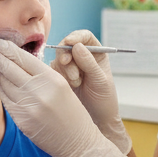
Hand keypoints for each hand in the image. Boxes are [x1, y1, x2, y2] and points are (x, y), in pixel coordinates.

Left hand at [0, 40, 126, 156]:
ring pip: (4, 83)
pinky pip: (5, 99)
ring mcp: (28, 107)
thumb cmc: (72, 112)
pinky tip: (2, 85)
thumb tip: (19, 60)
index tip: (0, 42)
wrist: (78, 142)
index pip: (24, 58)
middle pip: (10, 68)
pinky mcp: (21, 120)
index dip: (9, 49)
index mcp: (52, 79)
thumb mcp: (63, 86)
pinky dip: (2, 90)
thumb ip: (43, 73)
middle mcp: (39, 91)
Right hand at [52, 31, 130, 154]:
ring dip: (65, 69)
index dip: (76, 36)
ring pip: (59, 58)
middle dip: (66, 54)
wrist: (96, 120)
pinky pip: (53, 70)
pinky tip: (68, 86)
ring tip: (76, 83)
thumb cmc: (104, 100)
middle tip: (67, 63)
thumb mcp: (100, 81)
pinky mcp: (60, 78)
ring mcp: (70, 67)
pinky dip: (59, 76)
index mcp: (96, 53)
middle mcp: (82, 57)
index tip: (70, 42)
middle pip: (68, 46)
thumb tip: (77, 46)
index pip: (85, 37)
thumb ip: (89, 63)